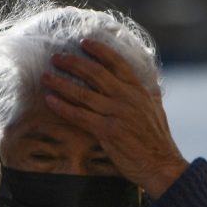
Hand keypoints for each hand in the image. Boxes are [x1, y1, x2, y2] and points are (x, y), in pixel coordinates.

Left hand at [42, 39, 187, 197]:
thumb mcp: (157, 107)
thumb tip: (149, 73)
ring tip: (45, 76)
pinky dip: (63, 107)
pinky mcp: (107, 131)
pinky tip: (49, 100)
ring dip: (61, 83)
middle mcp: (127, 98)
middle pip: (95, 73)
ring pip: (83, 93)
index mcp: (138, 90)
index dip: (99, 50)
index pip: (117, 63)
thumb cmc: (157, 139)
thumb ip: (149, 89)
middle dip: (73, 63)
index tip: (83, 41)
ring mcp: (116, 114)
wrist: (161, 165)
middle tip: (56, 56)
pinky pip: (79, 115)